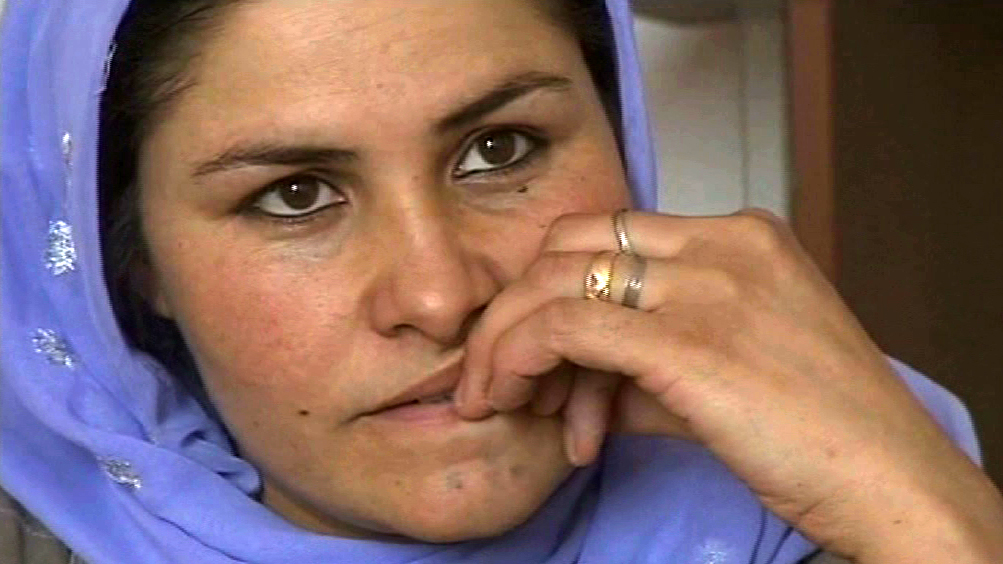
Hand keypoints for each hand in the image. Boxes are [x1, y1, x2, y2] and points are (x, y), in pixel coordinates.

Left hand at [455, 209, 1002, 562]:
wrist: (889, 480)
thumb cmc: (821, 432)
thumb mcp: (728, 372)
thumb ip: (647, 362)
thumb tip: (573, 382)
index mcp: (740, 236)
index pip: (608, 235)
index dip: (556, 289)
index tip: (538, 354)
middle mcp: (721, 244)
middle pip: (568, 244)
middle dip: (517, 307)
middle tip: (500, 374)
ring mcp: (707, 287)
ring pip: (554, 281)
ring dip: (507, 341)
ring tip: (499, 401)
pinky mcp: (689, 341)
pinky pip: (566, 327)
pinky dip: (522, 358)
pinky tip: (517, 402)